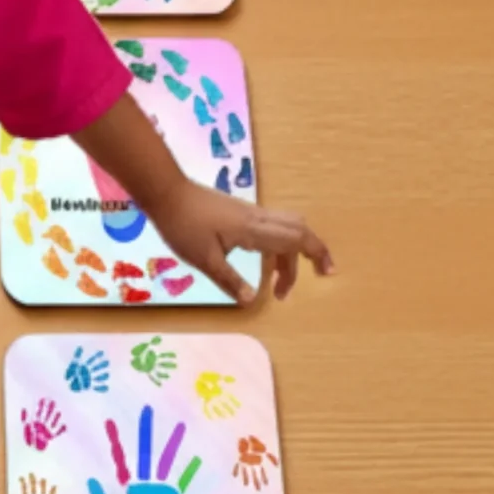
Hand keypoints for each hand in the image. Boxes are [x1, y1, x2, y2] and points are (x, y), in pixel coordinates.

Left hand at [144, 184, 333, 306]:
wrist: (166, 193)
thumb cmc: (182, 226)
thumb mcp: (204, 260)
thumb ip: (229, 280)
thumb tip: (251, 301)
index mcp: (253, 230)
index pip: (296, 239)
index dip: (317, 253)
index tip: (327, 273)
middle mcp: (258, 218)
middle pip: (298, 231)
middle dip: (308, 255)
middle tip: (297, 287)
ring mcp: (250, 213)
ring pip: (285, 228)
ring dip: (289, 255)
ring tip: (277, 285)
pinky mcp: (241, 213)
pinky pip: (272, 227)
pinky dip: (277, 246)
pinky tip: (264, 263)